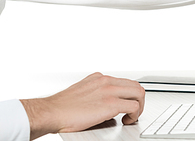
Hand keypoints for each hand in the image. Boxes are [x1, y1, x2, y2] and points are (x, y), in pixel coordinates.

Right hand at [20, 72, 144, 139]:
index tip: (128, 103)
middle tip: (134, 111)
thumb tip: (105, 104)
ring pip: (138, 93)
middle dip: (138, 99)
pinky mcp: (110, 104)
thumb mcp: (81, 91)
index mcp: (99, 78)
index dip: (130, 94)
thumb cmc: (61, 107)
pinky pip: (133, 106)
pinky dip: (135, 114)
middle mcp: (106, 81)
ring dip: (139, 106)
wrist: (50, 112)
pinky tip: (127, 120)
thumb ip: (96, 92)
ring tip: (132, 116)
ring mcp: (109, 91)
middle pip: (135, 85)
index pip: (125, 81)